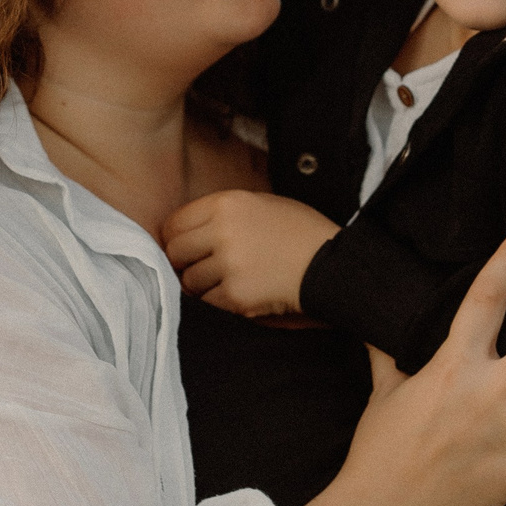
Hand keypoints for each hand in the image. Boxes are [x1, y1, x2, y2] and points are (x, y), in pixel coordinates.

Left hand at [158, 189, 339, 316]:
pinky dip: (220, 300)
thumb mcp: (261, 204)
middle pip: (175, 253)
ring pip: (190, 281)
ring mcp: (229, 266)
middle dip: (184, 262)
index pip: (174, 224)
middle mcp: (223, 232)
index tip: (184, 248)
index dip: (175, 238)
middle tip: (200, 267)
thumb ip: (222, 214)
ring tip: (226, 280)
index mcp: (226, 204)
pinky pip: (209, 302)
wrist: (331, 265)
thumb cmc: (299, 231)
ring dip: (202, 284)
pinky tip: (240, 292)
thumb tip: (185, 232)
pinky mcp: (237, 296)